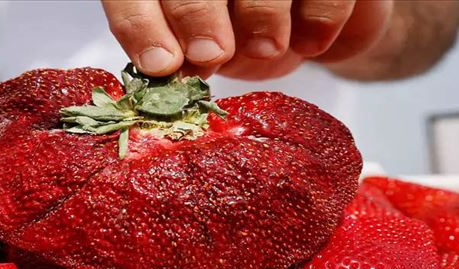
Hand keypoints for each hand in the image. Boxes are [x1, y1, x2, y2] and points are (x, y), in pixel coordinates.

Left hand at [102, 0, 392, 79]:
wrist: (312, 22)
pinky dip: (317, 18)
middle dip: (197, 13)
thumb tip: (162, 66)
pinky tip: (309, 44)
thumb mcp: (203, 46)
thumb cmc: (241, 32)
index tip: (160, 64)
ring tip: (266, 49)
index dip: (141, 20)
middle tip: (211, 55)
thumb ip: (178, 50)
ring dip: (261, 15)